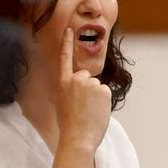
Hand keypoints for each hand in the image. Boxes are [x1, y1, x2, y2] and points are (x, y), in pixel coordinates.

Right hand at [56, 28, 112, 151]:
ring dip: (96, 97)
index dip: (67, 43)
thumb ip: (71, 90)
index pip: (65, 59)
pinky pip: (105, 93)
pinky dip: (104, 102)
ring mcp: (90, 83)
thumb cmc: (69, 125)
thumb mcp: (63, 103)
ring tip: (88, 112)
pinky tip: (96, 111)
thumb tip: (85, 88)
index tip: (70, 30)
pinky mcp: (103, 89)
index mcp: (62, 83)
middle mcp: (76, 79)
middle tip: (82, 107)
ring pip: (97, 86)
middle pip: (86, 77)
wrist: (77, 137)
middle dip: (87, 89)